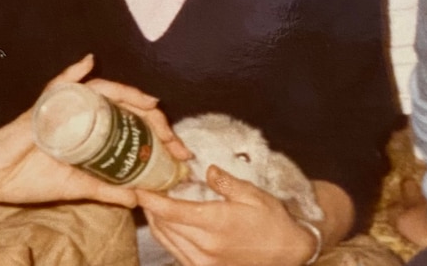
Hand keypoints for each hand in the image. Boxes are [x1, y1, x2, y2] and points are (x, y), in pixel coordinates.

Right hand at [0, 54, 189, 206]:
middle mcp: (83, 115)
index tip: (180, 153)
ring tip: (150, 102)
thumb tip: (139, 200)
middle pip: (124, 107)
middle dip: (153, 119)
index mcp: (92, 133)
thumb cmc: (26, 177)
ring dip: (127, 94)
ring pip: (101, 92)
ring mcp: (64, 109)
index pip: (131, 126)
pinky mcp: (43, 108)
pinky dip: (73, 72)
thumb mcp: (76, 187)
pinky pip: (58, 85)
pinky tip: (87, 63)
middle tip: (174, 138)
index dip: (158, 136)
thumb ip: (106, 190)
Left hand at [136, 165, 315, 265]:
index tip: (137, 187)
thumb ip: (225, 182)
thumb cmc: (273, 222)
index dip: (150, 199)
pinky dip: (165, 235)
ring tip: (150, 201)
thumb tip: (206, 170)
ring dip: (155, 221)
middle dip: (149, 206)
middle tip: (143, 187)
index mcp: (215, 223)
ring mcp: (204, 262)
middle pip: (164, 225)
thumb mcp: (253, 194)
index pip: (171, 211)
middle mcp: (205, 246)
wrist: (289, 253)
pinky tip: (165, 221)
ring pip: (166, 239)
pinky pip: (175, 252)